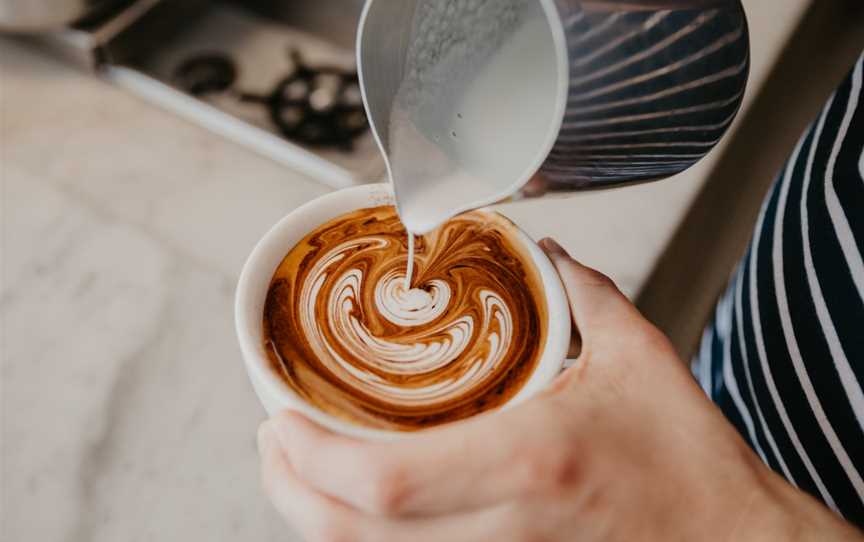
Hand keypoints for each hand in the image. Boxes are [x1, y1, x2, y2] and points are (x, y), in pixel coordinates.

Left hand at [257, 238, 861, 541]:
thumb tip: (547, 253)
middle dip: (289, 488)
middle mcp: (501, 528)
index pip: (383, 481)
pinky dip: (363, 535)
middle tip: (273, 436)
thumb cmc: (689, 461)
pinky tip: (356, 502)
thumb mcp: (639, 360)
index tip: (282, 417)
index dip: (312, 456)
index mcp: (528, 462)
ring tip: (299, 463)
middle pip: (351, 532)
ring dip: (315, 514)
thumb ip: (584, 294)